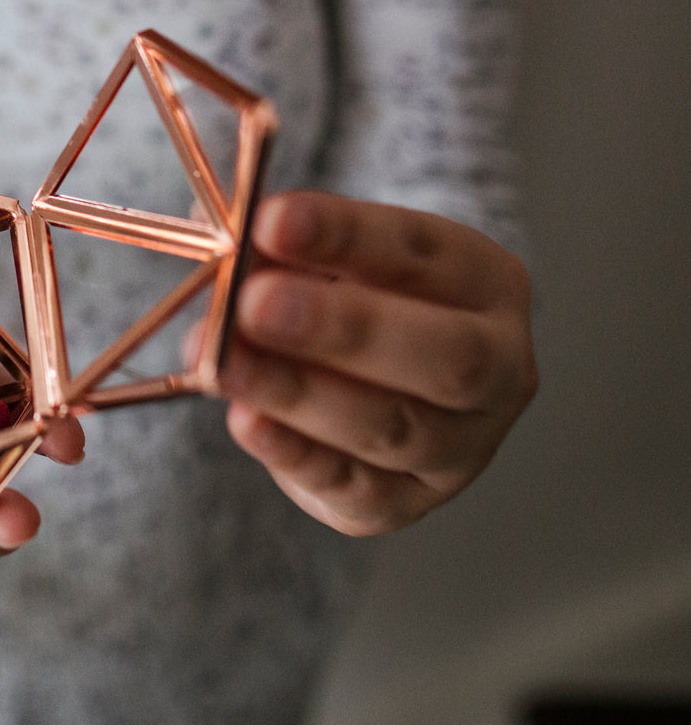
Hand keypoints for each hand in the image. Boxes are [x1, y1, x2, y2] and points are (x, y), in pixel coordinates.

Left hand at [210, 191, 536, 535]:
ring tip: (226, 363)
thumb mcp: (325, 260)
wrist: (362, 385)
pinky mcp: (404, 504)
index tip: (270, 221)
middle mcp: (498, 367)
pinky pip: (352, 486)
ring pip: (391, 428)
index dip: (345, 235)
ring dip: (298, 393)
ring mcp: (460, 446)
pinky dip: (292, 453)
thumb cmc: (344, 300)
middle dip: (343, 328)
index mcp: (485, 281)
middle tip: (256, 303)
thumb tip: (231, 250)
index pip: (422, 252)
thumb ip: (283, 253)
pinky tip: (245, 421)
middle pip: (441, 354)